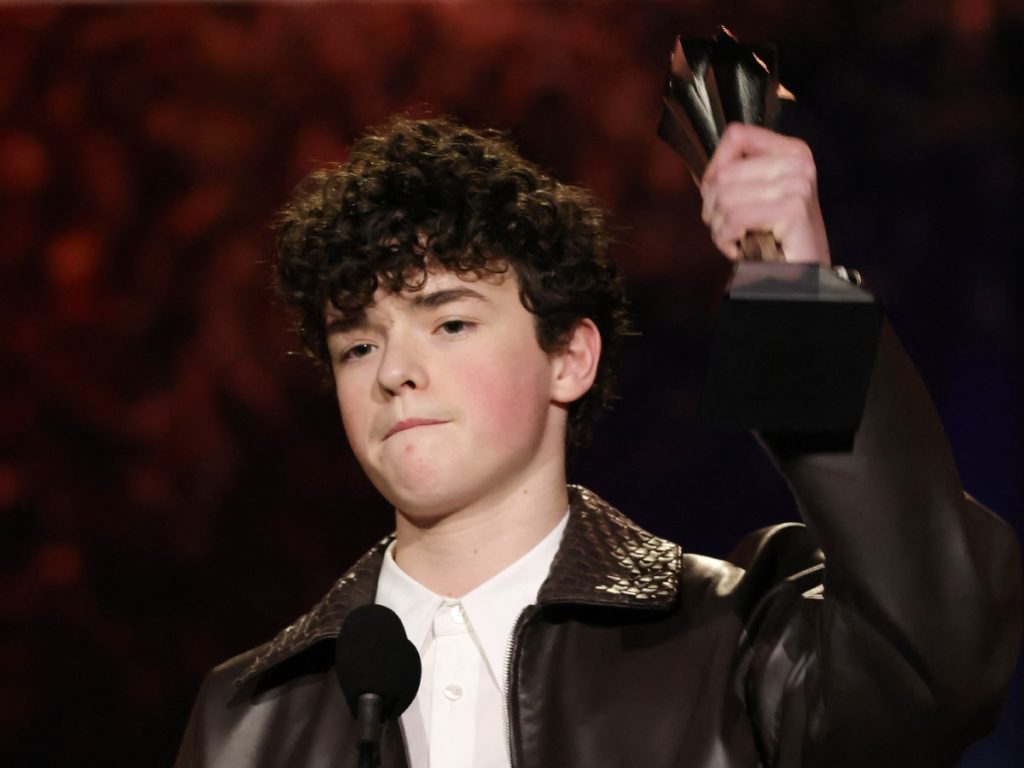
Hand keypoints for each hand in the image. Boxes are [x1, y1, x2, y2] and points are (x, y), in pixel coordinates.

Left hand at [700, 123, 829, 265]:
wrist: (801, 273)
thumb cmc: (772, 237)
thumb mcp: (752, 197)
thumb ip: (731, 175)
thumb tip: (702, 172)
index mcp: (790, 150)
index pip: (736, 135)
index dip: (714, 169)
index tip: (717, 197)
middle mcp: (798, 161)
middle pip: (724, 173)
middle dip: (713, 207)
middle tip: (725, 228)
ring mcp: (799, 182)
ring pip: (726, 197)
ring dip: (720, 227)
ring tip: (733, 240)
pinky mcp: (793, 208)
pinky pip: (736, 217)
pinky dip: (726, 239)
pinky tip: (738, 249)